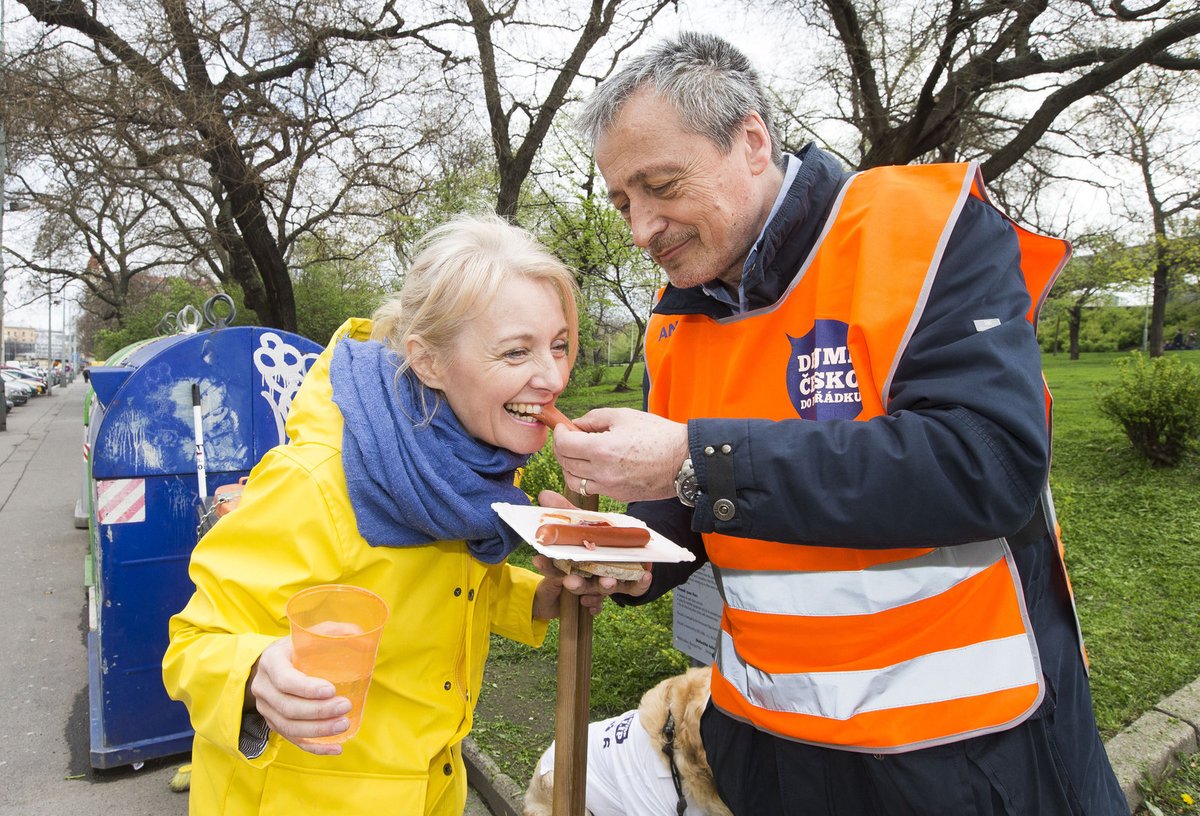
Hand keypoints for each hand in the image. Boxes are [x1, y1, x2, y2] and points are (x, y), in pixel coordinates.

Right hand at [246, 637, 353, 755]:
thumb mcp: (307, 634)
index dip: (307, 688)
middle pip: (288, 707)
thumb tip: (359, 633)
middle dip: (319, 711)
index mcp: (271, 662)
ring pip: (289, 727)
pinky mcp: (274, 724)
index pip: (285, 680)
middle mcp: (264, 688)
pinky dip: (315, 747)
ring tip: (344, 724)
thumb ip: (331, 631)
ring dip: (318, 730)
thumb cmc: (296, 647)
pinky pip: (293, 740)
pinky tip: (336, 747)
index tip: (332, 690)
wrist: (270, 665)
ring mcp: (267, 709)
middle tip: (345, 706)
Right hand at [530, 491, 652, 616]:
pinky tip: (645, 575)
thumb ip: (564, 511)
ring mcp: (609, 581)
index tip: (538, 560)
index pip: (555, 568)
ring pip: (604, 588)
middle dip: (575, 585)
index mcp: (574, 564)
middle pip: (579, 584)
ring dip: (605, 586)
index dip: (546, 566)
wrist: (627, 551)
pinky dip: (639, 583)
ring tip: (608, 580)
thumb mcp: (581, 523)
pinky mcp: (631, 583)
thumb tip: (544, 494)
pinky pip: (634, 587)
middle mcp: (589, 577)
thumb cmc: (597, 538)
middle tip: (571, 582)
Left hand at [551, 408, 688, 502]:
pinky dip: (586, 477)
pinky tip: (595, 465)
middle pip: (566, 463)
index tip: (562, 427)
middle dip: (562, 448)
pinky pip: (591, 488)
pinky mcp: (618, 496)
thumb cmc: (658, 435)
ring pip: (574, 481)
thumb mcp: (624, 416)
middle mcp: (602, 472)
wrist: (684, 460)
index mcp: (602, 450)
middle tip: (568, 437)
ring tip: (578, 454)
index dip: (559, 434)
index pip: (565, 445)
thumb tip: (576, 424)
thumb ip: (594, 418)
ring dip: (570, 466)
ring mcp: (610, 488)